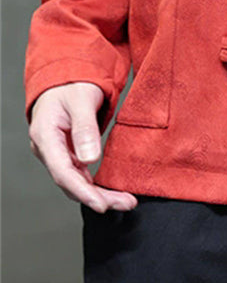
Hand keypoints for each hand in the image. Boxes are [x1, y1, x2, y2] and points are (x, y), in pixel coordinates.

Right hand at [28, 82, 137, 213]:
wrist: (66, 77)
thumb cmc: (72, 84)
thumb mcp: (80, 100)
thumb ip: (84, 129)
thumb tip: (90, 160)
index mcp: (45, 136)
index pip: (62, 171)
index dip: (82, 191)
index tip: (101, 204)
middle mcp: (48, 149)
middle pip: (70, 182)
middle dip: (97, 197)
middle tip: (125, 203)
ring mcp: (57, 153)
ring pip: (77, 181)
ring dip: (100, 193)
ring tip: (126, 201)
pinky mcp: (68, 153)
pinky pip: (81, 174)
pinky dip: (96, 184)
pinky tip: (112, 191)